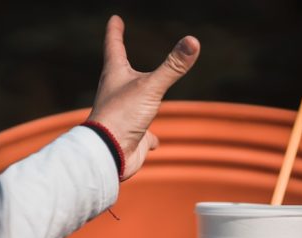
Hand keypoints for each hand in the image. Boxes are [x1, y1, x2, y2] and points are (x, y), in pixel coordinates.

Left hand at [87, 15, 199, 180]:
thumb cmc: (122, 117)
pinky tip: (154, 142)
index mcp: (115, 76)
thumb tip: (193, 42)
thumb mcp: (151, 88)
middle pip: (119, 73)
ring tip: (142, 98)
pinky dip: (149, 138)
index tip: (115, 19)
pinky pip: (142, 136)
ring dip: (136, 99)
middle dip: (121, 61)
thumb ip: (173, 67)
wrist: (108, 154)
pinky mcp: (131, 137)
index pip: (114, 46)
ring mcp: (123, 117)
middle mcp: (116, 94)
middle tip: (119, 50)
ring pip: (131, 104)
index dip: (115, 31)